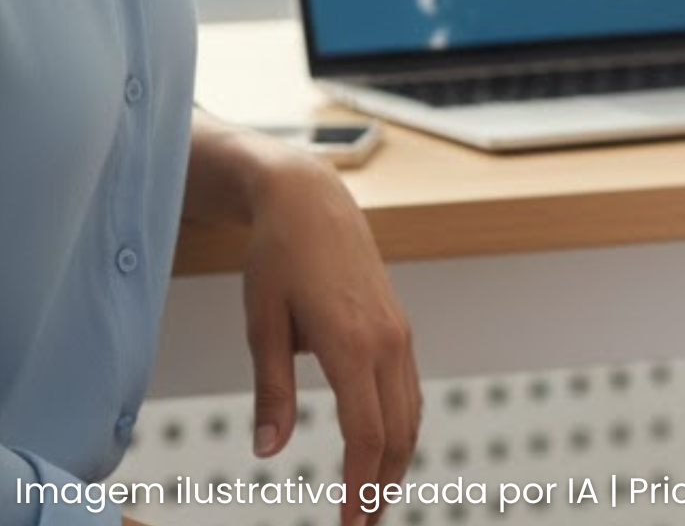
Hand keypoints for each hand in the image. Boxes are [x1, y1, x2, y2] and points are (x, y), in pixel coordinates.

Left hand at [236, 143, 420, 524]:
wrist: (313, 201)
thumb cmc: (281, 258)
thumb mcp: (262, 325)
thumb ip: (271, 391)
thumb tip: (269, 450)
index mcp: (353, 343)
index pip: (367, 434)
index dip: (360, 488)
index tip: (347, 525)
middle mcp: (387, 339)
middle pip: (397, 432)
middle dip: (382, 487)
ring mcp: (399, 331)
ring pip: (410, 412)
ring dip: (395, 461)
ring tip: (370, 501)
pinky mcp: (398, 326)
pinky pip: (409, 388)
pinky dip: (400, 428)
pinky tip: (380, 448)